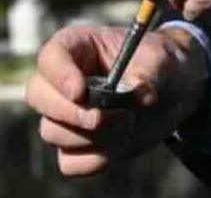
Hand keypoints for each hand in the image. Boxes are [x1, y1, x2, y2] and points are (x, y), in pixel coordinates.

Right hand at [25, 24, 209, 175]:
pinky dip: (92, 160)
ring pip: (52, 132)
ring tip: (127, 122)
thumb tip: (140, 95)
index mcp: (77, 47)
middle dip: (69, 112)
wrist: (172, 92)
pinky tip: (118, 145)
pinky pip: (69, 162)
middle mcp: (63, 81)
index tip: (80, 92)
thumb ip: (148, 74)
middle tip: (100, 117)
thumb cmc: (159, 64)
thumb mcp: (160, 60)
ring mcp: (66, 114)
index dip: (60, 75)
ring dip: (90, 136)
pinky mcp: (77, 145)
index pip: (50, 57)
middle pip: (38, 96)